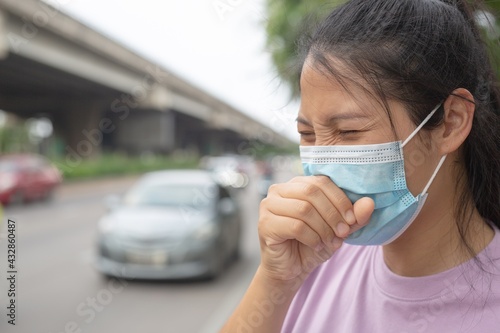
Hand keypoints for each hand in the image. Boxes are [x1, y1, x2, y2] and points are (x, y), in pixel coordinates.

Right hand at [258, 175, 373, 282]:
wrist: (291, 269)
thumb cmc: (312, 244)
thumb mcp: (338, 230)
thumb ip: (354, 217)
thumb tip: (370, 203)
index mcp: (296, 184)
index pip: (321, 181)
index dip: (340, 199)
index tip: (352, 220)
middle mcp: (278, 190)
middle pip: (311, 192)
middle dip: (333, 214)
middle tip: (343, 233)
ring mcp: (268, 205)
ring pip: (304, 209)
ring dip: (323, 228)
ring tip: (330, 242)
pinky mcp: (265, 224)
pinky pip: (295, 226)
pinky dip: (312, 238)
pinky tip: (316, 245)